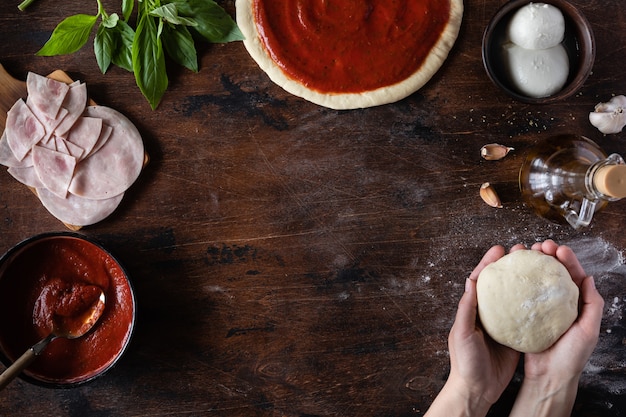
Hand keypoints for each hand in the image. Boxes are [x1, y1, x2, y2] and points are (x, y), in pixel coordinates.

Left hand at [425, 245, 521, 416]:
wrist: (477, 389)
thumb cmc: (464, 362)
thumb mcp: (463, 333)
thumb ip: (466, 309)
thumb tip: (470, 282)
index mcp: (471, 309)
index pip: (480, 280)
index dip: (488, 263)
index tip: (500, 249)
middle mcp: (487, 313)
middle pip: (499, 283)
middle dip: (508, 265)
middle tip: (522, 250)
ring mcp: (502, 324)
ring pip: (513, 296)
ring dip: (522, 280)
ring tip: (535, 264)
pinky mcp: (515, 336)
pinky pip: (525, 315)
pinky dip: (532, 302)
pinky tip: (543, 294)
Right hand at [509, 240, 604, 416]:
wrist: (549, 377)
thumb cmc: (571, 357)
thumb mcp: (589, 330)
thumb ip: (593, 304)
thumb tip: (589, 278)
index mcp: (576, 304)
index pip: (573, 275)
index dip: (566, 259)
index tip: (557, 248)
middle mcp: (559, 303)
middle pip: (554, 273)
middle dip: (547, 256)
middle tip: (539, 246)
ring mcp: (542, 308)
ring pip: (537, 280)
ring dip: (532, 265)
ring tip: (525, 254)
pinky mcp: (526, 315)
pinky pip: (522, 294)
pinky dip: (519, 282)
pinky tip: (513, 273)